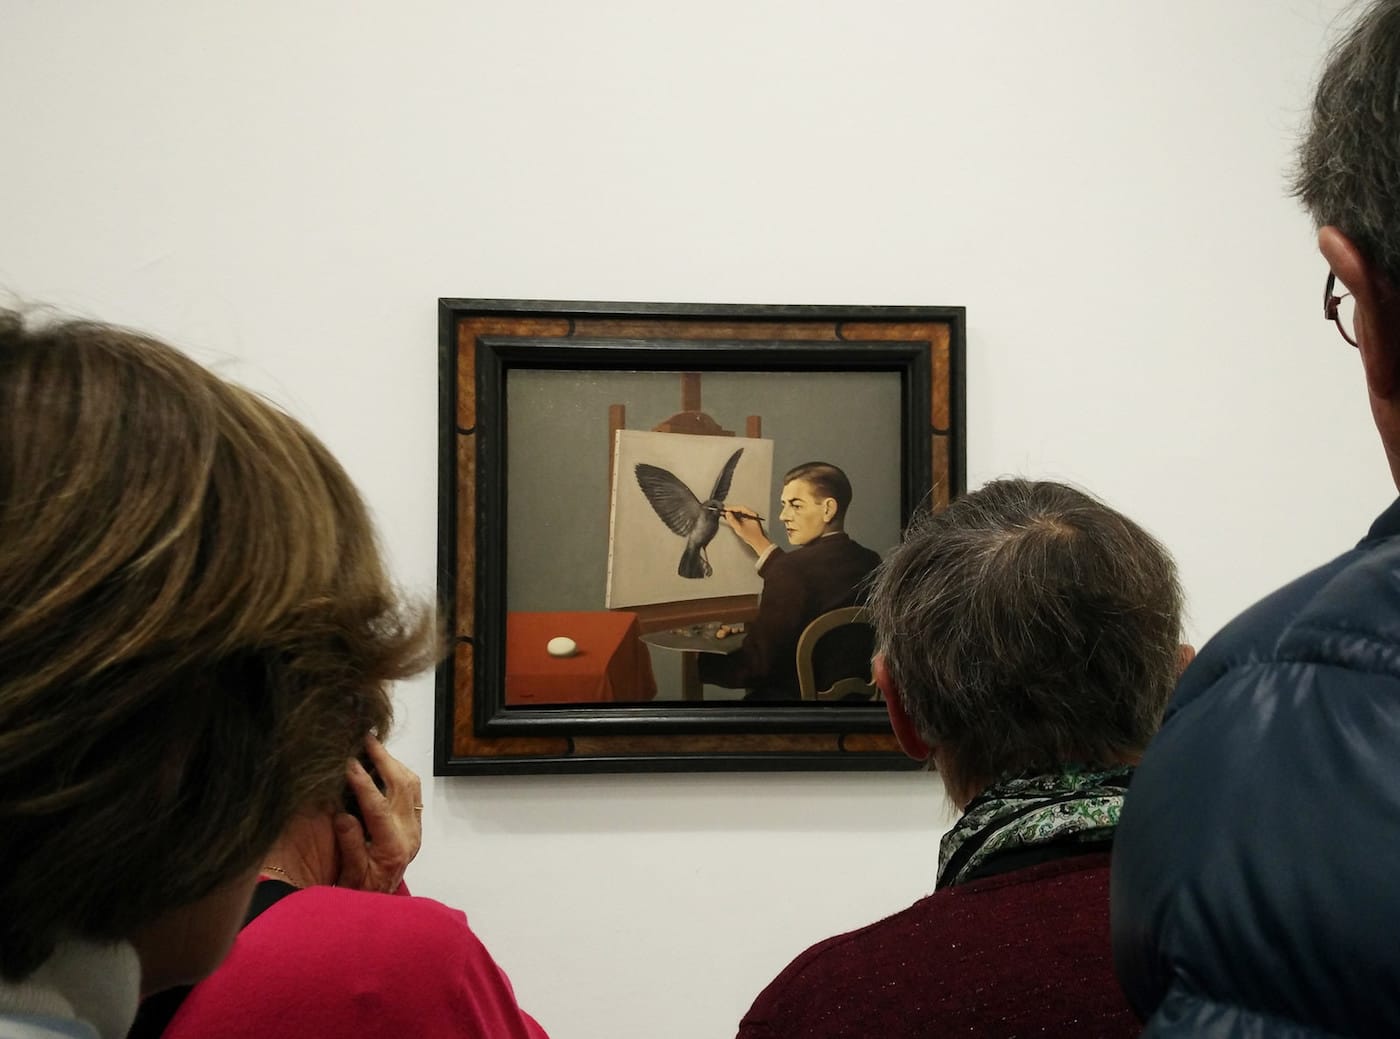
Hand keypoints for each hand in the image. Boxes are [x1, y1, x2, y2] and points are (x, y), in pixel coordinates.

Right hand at [334, 734, 422, 893]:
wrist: (378, 905)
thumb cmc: (359, 893)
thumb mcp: (350, 875)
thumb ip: (350, 845)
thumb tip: (343, 814)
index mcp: (393, 849)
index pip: (378, 807)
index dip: (363, 782)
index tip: (348, 762)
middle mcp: (410, 836)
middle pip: (402, 787)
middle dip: (384, 760)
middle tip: (365, 738)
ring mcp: (415, 829)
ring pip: (412, 785)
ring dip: (393, 762)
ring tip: (372, 745)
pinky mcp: (414, 825)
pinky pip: (412, 791)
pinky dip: (398, 772)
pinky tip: (382, 764)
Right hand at [723, 505, 772, 553]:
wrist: (758, 542)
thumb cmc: (752, 536)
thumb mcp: (739, 528)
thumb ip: (732, 520)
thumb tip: (728, 514)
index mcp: (752, 514)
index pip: (740, 508)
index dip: (732, 508)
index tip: (725, 509)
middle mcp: (752, 515)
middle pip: (740, 510)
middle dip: (732, 511)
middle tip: (724, 512)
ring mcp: (751, 518)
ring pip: (740, 513)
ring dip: (733, 514)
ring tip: (727, 515)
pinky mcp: (749, 521)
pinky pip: (741, 517)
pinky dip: (736, 517)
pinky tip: (732, 519)